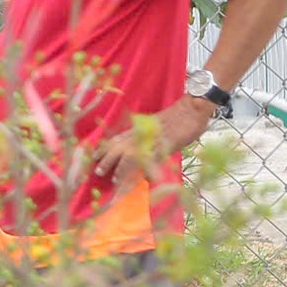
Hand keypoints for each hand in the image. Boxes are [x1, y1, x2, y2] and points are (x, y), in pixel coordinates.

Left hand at [92, 95, 217, 195]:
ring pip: (133, 153)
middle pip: (120, 146)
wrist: (193, 107)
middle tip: (97, 171)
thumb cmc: (178, 117)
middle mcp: (143, 133)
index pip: (117, 138)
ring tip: (115, 179)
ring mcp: (154, 138)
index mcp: (139, 129)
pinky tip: (144, 178)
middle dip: (108, 159)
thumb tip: (140, 154)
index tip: (93, 157)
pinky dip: (148, 168)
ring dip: (123, 167)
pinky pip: (155, 157)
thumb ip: (146, 139)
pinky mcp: (167, 143)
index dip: (104, 148)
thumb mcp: (156, 127)